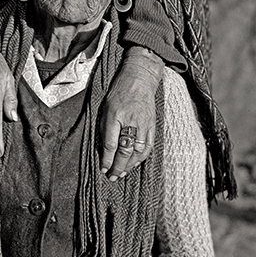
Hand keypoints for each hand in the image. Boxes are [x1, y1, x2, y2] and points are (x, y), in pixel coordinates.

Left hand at [100, 46, 163, 180]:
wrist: (139, 79)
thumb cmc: (119, 92)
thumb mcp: (106, 107)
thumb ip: (105, 127)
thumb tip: (104, 149)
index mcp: (115, 115)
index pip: (111, 143)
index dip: (107, 159)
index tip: (103, 169)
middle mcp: (131, 121)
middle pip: (125, 150)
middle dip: (118, 166)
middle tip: (112, 177)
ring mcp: (143, 123)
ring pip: (138, 151)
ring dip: (130, 165)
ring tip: (122, 173)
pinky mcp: (152, 125)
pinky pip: (148, 146)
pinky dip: (141, 157)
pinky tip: (135, 163)